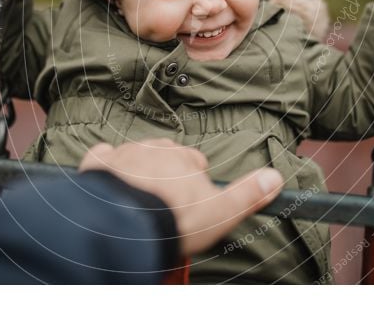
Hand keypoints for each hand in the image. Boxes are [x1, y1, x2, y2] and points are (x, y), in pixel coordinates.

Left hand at [79, 139, 283, 256]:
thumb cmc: (173, 219)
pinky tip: (108, 181)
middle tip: (166, 204)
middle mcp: (154, 148)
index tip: (192, 201)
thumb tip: (276, 177)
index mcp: (185, 158)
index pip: (196, 162)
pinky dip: (106, 165)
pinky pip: (102, 156)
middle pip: (165, 156)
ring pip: (135, 156)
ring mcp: (124, 155)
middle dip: (167, 174)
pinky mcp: (97, 165)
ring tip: (138, 200)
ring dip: (138, 172)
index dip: (195, 182)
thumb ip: (248, 194)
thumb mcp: (220, 212)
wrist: (122, 224)